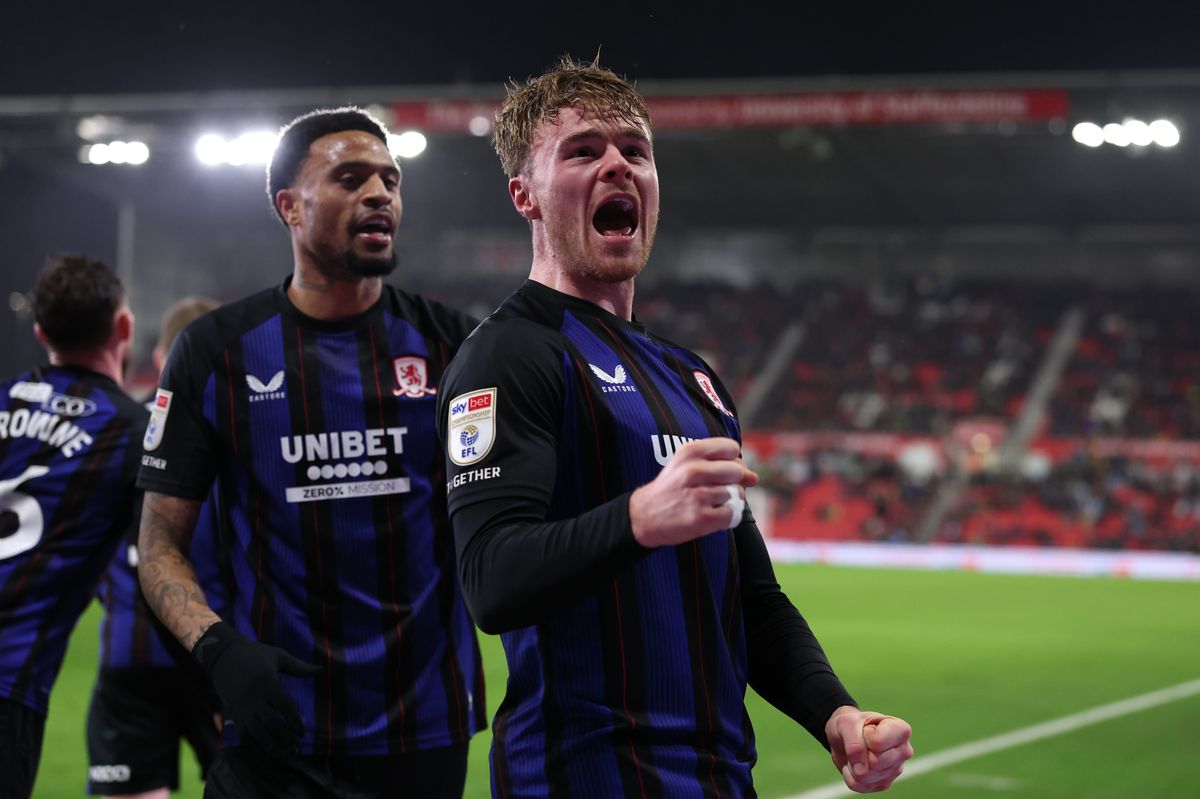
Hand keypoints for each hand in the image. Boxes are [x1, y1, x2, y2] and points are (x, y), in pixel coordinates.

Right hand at [193, 621, 319, 758]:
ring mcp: (243, 707)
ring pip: (257, 732)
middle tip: (297, 751)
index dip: (294, 721)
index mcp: (268, 683)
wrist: (223, 655)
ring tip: (284, 756)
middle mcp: (255, 698)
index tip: (302, 733)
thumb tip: (322, 670)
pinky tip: (266, 750)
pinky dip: (255, 743)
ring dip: (271, 746)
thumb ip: (299, 667)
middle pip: (272, 724)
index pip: (284, 707)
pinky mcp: (233, 713)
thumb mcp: (279, 656)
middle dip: (285, 739)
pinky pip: (244, 733)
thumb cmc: (255, 653)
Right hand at [629, 437, 757, 547]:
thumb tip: (754, 477)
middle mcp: (693, 471)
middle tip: (716, 489)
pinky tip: (709, 515)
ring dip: (728, 501)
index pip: (732, 448)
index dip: (732, 460)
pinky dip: (725, 517)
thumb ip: (722, 465)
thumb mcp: (688, 466)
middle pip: (737, 471)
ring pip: (736, 494)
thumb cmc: (673, 488)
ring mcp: (698, 495)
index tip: (721, 471)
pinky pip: (731, 514)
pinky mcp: (702, 518)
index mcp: (690, 452)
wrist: (644, 516)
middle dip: (734, 482)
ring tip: (708, 503)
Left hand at [825, 705, 912, 792]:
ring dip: (853, 764)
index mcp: (901, 730)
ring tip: (858, 752)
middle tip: (860, 741)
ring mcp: (895, 770)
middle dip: (858, 752)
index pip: (877, 742)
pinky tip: (856, 764)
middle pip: (874, 763)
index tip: (866, 728)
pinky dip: (850, 775)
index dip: (864, 735)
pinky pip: (860, 786)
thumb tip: (861, 771)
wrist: (844, 735)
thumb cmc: (851, 724)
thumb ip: (854, 744)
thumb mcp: (847, 722)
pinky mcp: (884, 784)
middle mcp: (904, 751)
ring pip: (866, 777)